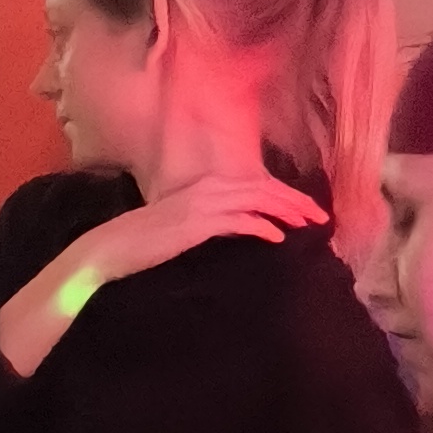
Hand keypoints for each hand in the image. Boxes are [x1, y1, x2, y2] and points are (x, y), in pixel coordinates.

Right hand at [82, 167, 331, 282]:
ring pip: (258, 201)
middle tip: (321, 217)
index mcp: (206, 185)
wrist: (111, 248)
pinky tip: (278, 238)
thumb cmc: (142, 242)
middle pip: (264, 189)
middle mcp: (209, 187)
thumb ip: (208, 222)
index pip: (255, 186)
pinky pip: (240, 221)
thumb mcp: (181, 226)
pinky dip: (262, 228)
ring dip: (287, 212)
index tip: (306, 210)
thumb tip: (232, 229)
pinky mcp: (199, 223)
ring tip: (308, 225)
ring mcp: (204, 203)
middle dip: (296, 202)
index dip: (285, 196)